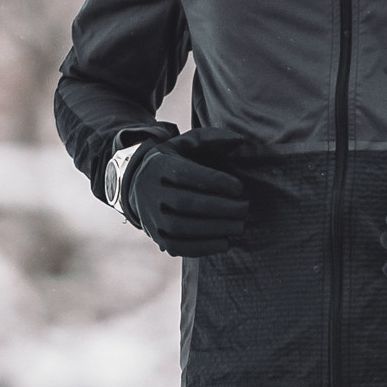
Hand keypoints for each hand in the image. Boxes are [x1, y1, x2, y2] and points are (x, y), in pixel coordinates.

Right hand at [121, 127, 253, 256]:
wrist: (141, 185)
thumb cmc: (175, 161)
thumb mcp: (186, 144)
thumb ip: (211, 138)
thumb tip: (239, 140)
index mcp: (158, 166)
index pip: (185, 174)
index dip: (214, 181)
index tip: (239, 187)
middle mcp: (150, 192)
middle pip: (185, 202)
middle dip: (219, 207)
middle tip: (245, 208)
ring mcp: (151, 216)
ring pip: (181, 227)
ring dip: (214, 229)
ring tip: (239, 226)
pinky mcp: (156, 237)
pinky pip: (178, 246)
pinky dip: (203, 247)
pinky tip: (225, 242)